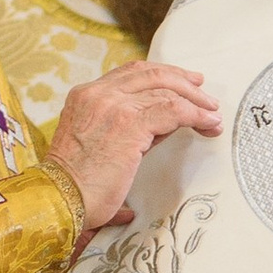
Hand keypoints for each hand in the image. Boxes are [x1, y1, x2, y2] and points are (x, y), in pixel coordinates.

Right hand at [47, 58, 220, 235]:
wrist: (59, 199)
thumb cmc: (75, 185)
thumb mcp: (97, 146)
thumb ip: (127, 132)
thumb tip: (160, 133)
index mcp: (85, 95)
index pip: (131, 73)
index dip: (162, 75)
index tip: (184, 83)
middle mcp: (98, 94)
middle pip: (151, 73)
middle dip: (183, 81)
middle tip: (204, 94)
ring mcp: (113, 106)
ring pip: (166, 90)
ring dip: (195, 102)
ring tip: (212, 115)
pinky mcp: (130, 124)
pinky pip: (173, 110)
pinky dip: (196, 115)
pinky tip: (208, 124)